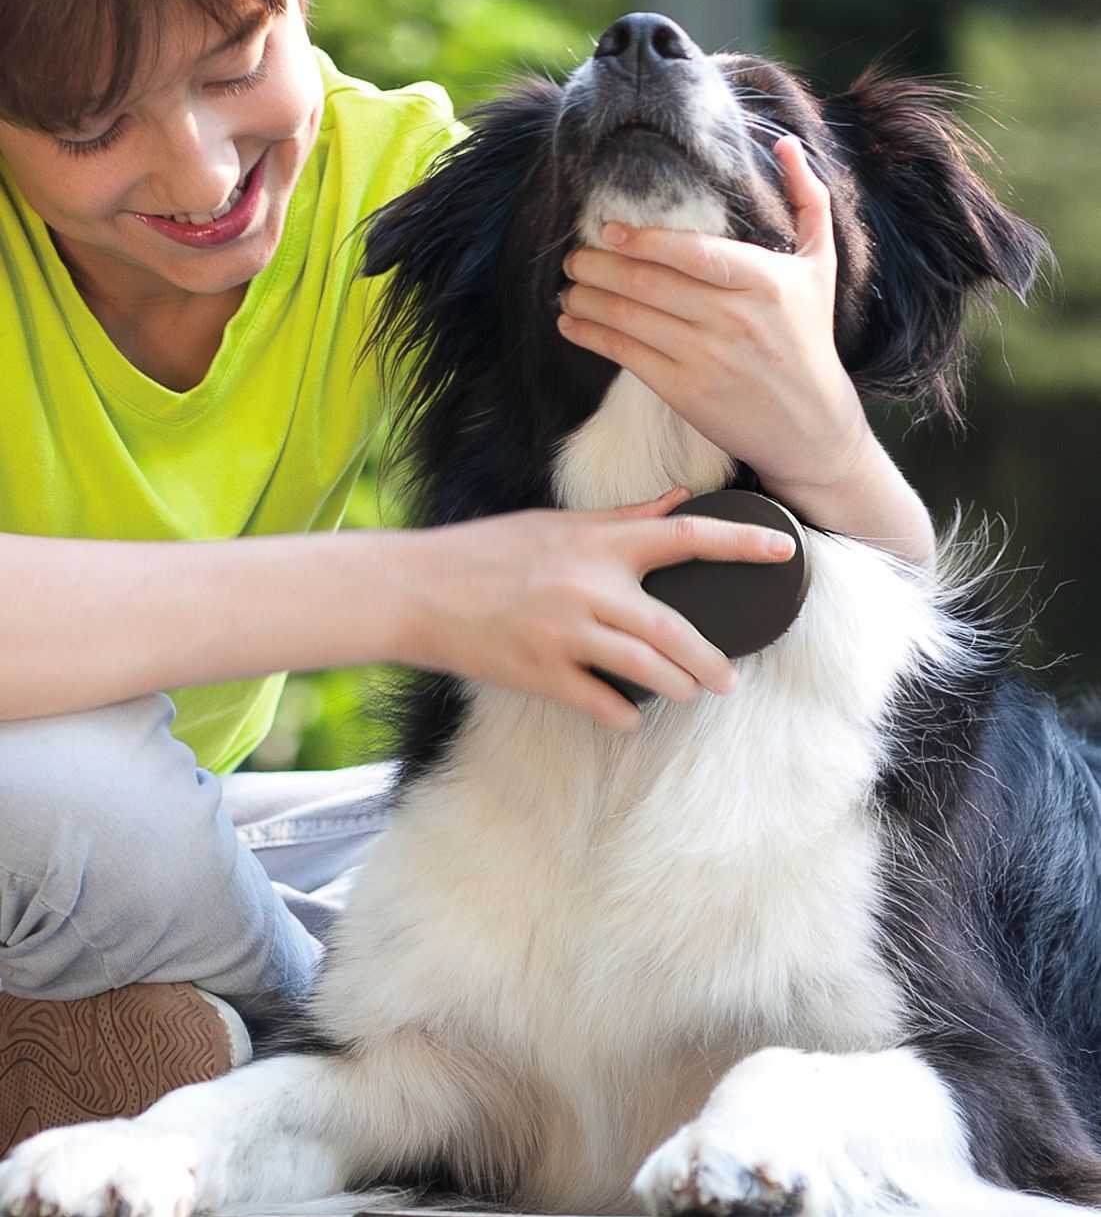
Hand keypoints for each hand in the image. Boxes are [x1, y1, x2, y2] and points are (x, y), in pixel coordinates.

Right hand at [392, 488, 794, 731]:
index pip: (684, 537)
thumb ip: (623, 520)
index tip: (783, 552)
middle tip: (730, 679)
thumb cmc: (486, 552)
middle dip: (710, 659)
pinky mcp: (541, 674)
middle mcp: (588, 587)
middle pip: (672, 628)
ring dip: (677, 686)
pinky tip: (629, 715)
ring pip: (646, 670)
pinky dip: (622, 713)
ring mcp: (564, 633)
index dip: (740, 543)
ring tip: (691, 693)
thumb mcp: (556, 525)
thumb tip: (679, 501)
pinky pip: (601, 702)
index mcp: (596, 544)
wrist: (417, 589)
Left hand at [557, 136, 866, 498]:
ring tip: (567, 289)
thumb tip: (784, 144)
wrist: (810, 425)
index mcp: (762, 281)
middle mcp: (733, 318)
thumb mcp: (821, 267)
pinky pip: (627, 356)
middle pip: (649, 283)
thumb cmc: (809, 339)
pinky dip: (592, 337)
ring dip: (587, 300)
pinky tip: (571, 324)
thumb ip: (807, 200)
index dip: (642, 240)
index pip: (692, 252)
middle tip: (573, 258)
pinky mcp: (686, 392)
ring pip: (632, 318)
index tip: (606, 230)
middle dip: (598, 267)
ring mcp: (707, 357)